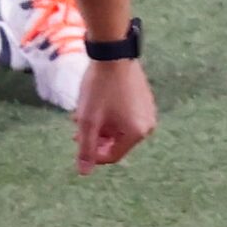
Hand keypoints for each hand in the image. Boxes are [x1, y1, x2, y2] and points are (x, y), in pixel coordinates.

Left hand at [76, 58, 156, 173]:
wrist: (113, 53)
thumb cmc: (100, 87)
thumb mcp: (88, 120)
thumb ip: (86, 148)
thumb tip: (84, 173)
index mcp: (136, 134)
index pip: (113, 155)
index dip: (93, 154)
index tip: (78, 142)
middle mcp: (147, 126)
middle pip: (117, 142)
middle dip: (96, 138)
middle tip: (78, 129)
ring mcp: (148, 111)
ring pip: (120, 128)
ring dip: (102, 126)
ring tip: (84, 115)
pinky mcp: (145, 99)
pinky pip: (127, 115)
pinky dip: (112, 115)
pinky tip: (98, 105)